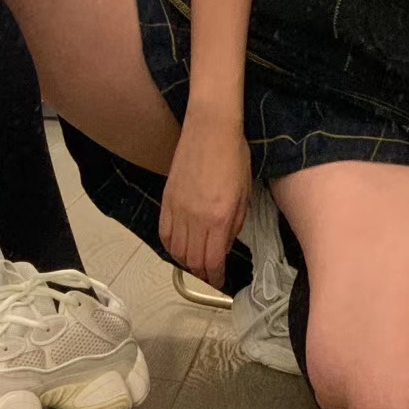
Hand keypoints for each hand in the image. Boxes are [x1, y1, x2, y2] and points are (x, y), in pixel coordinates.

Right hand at [160, 112, 250, 289]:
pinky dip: (169, 245)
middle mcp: (195, 218)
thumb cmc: (234, 156)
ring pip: (176, 249)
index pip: (212, 260)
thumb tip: (223, 246)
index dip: (216, 276)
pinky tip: (178, 247)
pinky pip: (163, 232)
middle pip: (192, 259)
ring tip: (195, 263)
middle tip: (210, 274)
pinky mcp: (166, 198)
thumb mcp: (244, 193)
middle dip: (202, 273)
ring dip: (186, 262)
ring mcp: (177, 208)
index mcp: (219, 218)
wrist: (211, 128)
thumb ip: (234, 224)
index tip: (220, 280)